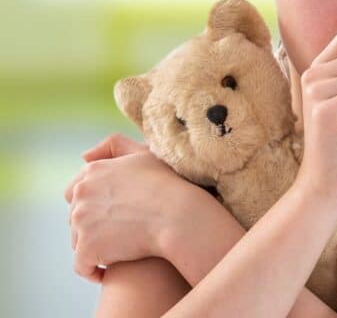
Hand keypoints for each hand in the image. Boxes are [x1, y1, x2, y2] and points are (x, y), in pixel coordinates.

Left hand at [63, 133, 189, 282]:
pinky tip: (109, 271)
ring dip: (93, 246)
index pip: (76, 191)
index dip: (95, 204)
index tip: (115, 213)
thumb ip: (113, 146)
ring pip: (78, 241)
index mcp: (93, 172)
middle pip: (76, 217)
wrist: (179, 216)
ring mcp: (81, 222)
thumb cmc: (169, 184)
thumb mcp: (143, 153)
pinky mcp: (87, 248)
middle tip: (120, 232)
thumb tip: (83, 157)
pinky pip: (82, 265)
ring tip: (119, 250)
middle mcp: (81, 194)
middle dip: (92, 225)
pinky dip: (93, 270)